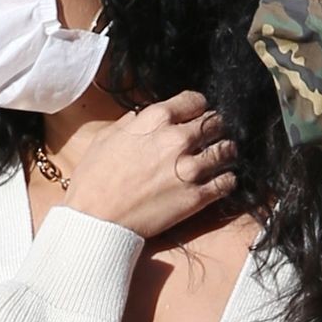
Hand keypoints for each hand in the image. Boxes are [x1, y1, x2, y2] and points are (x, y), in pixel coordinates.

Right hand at [63, 91, 236, 238]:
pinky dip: (227, 180)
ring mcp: (190, 169)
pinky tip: (222, 180)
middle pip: (215, 123)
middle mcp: (177, 139)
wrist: (96, 219)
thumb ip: (130, 123)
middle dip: (215, 129)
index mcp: (156, 119)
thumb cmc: (94, 179)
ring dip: (225, 152)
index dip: (198, 108)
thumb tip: (140, 117)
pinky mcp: (197, 197)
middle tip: (212, 137)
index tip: (197, 115)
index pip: (195, 101)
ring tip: (221, 158)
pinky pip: (227, 182)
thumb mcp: (106, 138)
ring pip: (227, 150)